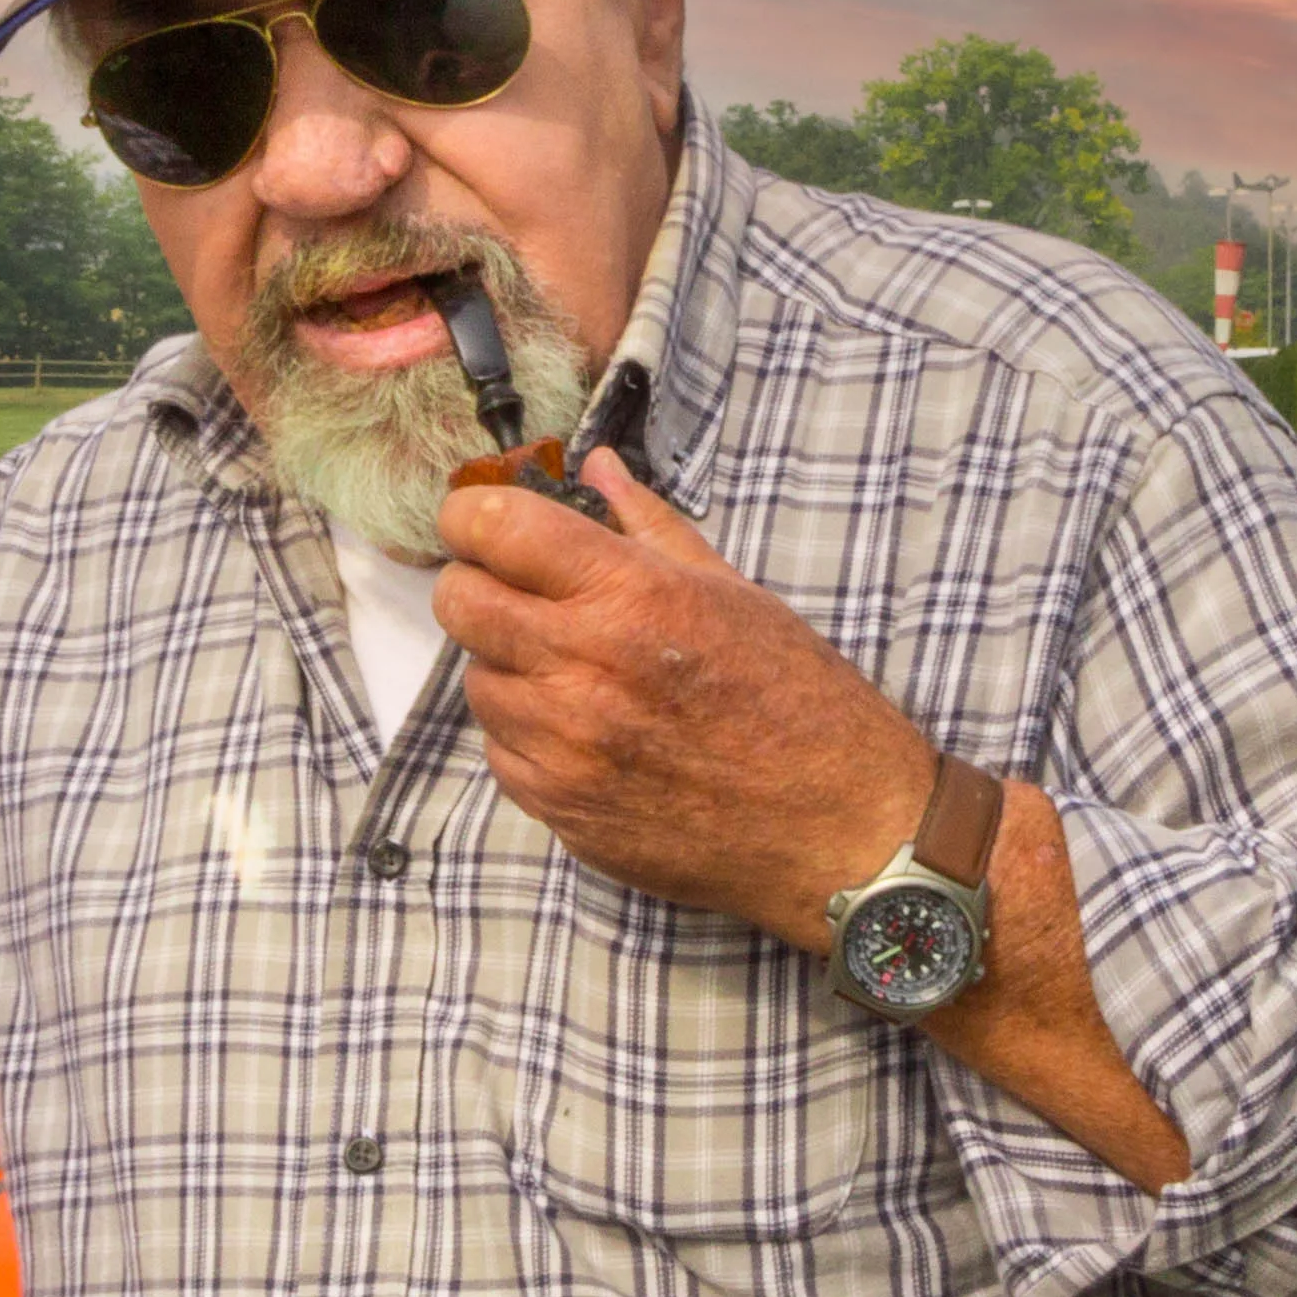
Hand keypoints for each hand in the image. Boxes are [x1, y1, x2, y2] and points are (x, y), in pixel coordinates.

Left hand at [434, 451, 1189, 1191]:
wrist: (837, 828)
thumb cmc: (800, 704)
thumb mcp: (733, 594)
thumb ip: (649, 527)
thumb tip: (596, 468)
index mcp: (632, 597)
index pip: (493, 529)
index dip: (473, 518)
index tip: (481, 523)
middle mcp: (585, 668)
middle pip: (459, 602)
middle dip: (479, 587)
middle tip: (518, 594)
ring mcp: (565, 746)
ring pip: (476, 680)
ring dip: (509, 668)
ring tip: (577, 674)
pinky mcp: (560, 808)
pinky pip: (500, 752)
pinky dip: (526, 736)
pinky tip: (586, 733)